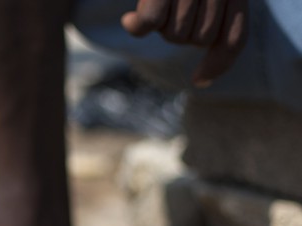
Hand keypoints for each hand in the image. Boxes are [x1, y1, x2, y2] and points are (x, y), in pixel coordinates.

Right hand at [121, 0, 247, 86]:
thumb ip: (210, 20)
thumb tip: (203, 81)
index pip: (233, 36)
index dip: (218, 63)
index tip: (199, 80)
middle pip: (200, 37)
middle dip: (180, 31)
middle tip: (168, 8)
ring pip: (175, 33)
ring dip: (159, 25)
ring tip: (154, 0)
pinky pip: (150, 23)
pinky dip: (138, 26)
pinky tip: (128, 18)